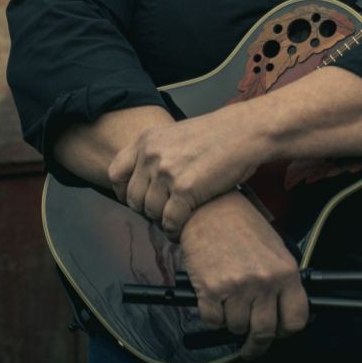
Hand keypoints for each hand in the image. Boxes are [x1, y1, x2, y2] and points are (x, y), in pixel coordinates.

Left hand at [108, 105, 263, 238]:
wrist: (245, 132)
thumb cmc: (217, 135)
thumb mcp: (176, 134)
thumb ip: (156, 153)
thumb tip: (143, 181)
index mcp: (146, 140)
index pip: (116, 173)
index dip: (123, 191)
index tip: (136, 200)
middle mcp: (151, 155)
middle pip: (134, 198)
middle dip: (147, 210)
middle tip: (164, 211)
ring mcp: (167, 173)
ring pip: (151, 213)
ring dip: (163, 220)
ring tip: (176, 219)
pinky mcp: (185, 190)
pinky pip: (170, 222)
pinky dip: (175, 230)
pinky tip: (183, 227)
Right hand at [180, 191, 308, 359]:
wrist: (209, 207)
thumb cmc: (242, 225)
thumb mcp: (274, 247)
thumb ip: (281, 280)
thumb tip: (282, 312)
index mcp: (285, 271)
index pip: (296, 320)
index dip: (286, 331)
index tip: (278, 332)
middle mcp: (263, 281)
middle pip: (264, 333)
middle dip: (256, 344)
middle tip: (250, 346)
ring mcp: (236, 287)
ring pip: (236, 328)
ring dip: (232, 323)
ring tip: (229, 303)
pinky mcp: (209, 290)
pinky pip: (213, 322)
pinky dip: (212, 316)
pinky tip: (214, 298)